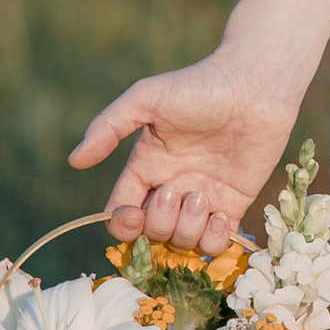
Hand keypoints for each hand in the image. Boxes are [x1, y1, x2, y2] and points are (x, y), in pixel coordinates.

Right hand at [67, 52, 301, 253]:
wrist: (255, 86)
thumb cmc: (199, 86)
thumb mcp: (145, 99)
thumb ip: (108, 128)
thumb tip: (74, 161)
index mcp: (147, 167)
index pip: (121, 213)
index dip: (123, 224)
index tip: (134, 212)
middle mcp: (172, 187)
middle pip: (150, 233)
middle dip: (158, 221)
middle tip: (176, 189)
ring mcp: (203, 199)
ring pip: (182, 241)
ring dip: (187, 228)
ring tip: (202, 196)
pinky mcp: (233, 204)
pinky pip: (216, 244)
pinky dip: (214, 240)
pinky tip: (220, 214)